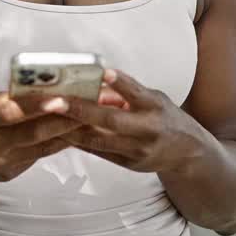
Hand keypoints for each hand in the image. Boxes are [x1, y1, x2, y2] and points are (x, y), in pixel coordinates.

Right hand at [0, 91, 83, 183]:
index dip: (37, 106)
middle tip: (92, 106)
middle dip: (66, 119)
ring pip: (43, 145)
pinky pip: (39, 155)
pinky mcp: (11, 173)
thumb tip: (40, 88)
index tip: (61, 98)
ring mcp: (2, 162)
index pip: (11, 112)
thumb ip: (7, 99)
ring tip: (93, 118)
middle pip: (34, 132)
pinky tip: (76, 133)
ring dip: (69, 131)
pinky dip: (58, 143)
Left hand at [56, 69, 213, 174]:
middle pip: (111, 121)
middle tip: (54, 102)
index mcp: (155, 107)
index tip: (103, 72)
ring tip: (47, 118)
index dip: (120, 83)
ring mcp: (137, 150)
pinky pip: (98, 152)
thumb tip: (95, 81)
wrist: (188, 153)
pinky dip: (77, 141)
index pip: (136, 93)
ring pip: (99, 141)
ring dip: (70, 129)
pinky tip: (57, 132)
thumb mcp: (154, 98)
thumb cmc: (165, 118)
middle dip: (80, 111)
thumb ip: (127, 92)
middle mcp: (147, 130)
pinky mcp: (128, 164)